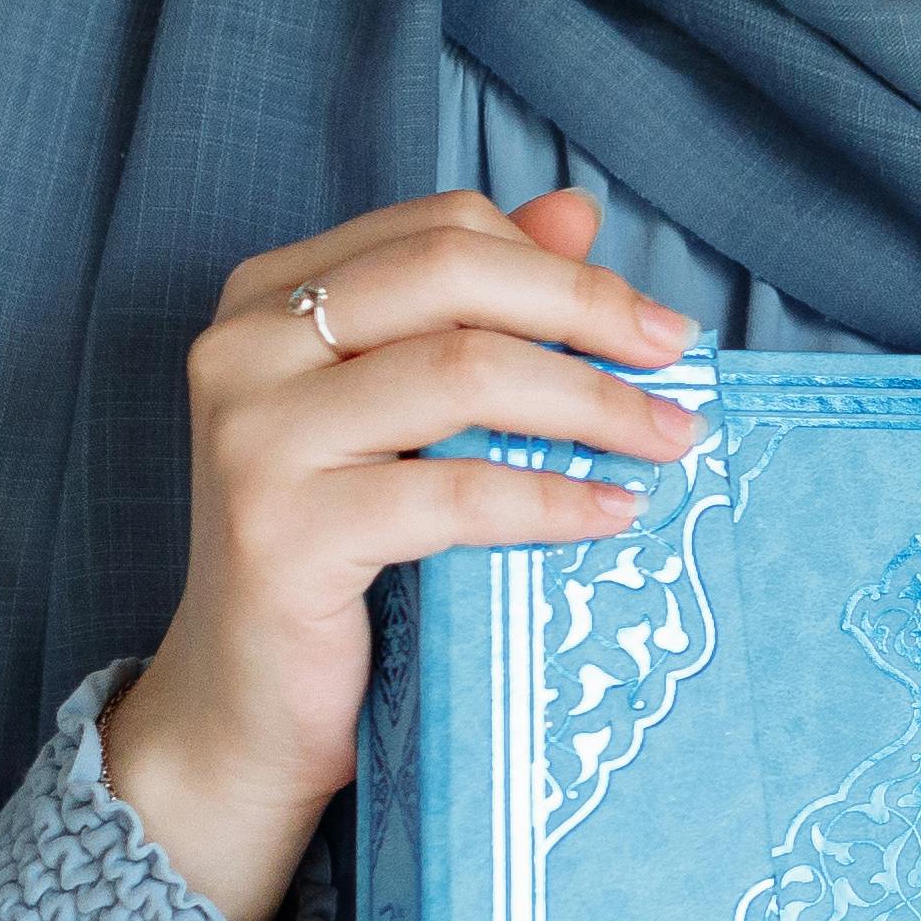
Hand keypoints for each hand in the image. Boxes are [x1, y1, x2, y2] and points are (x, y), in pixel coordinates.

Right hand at [91, 188, 698, 920]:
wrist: (242, 709)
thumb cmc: (338, 558)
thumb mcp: (408, 419)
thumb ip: (477, 310)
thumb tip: (576, 211)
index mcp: (269, 297)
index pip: (441, 231)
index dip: (562, 267)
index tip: (653, 325)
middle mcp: (245, 347)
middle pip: (453, 277)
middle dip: (588, 312)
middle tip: (678, 363)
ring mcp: (253, 436)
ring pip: (464, 374)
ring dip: (592, 404)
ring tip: (668, 442)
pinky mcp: (281, 532)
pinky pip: (456, 493)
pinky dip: (554, 498)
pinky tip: (613, 513)